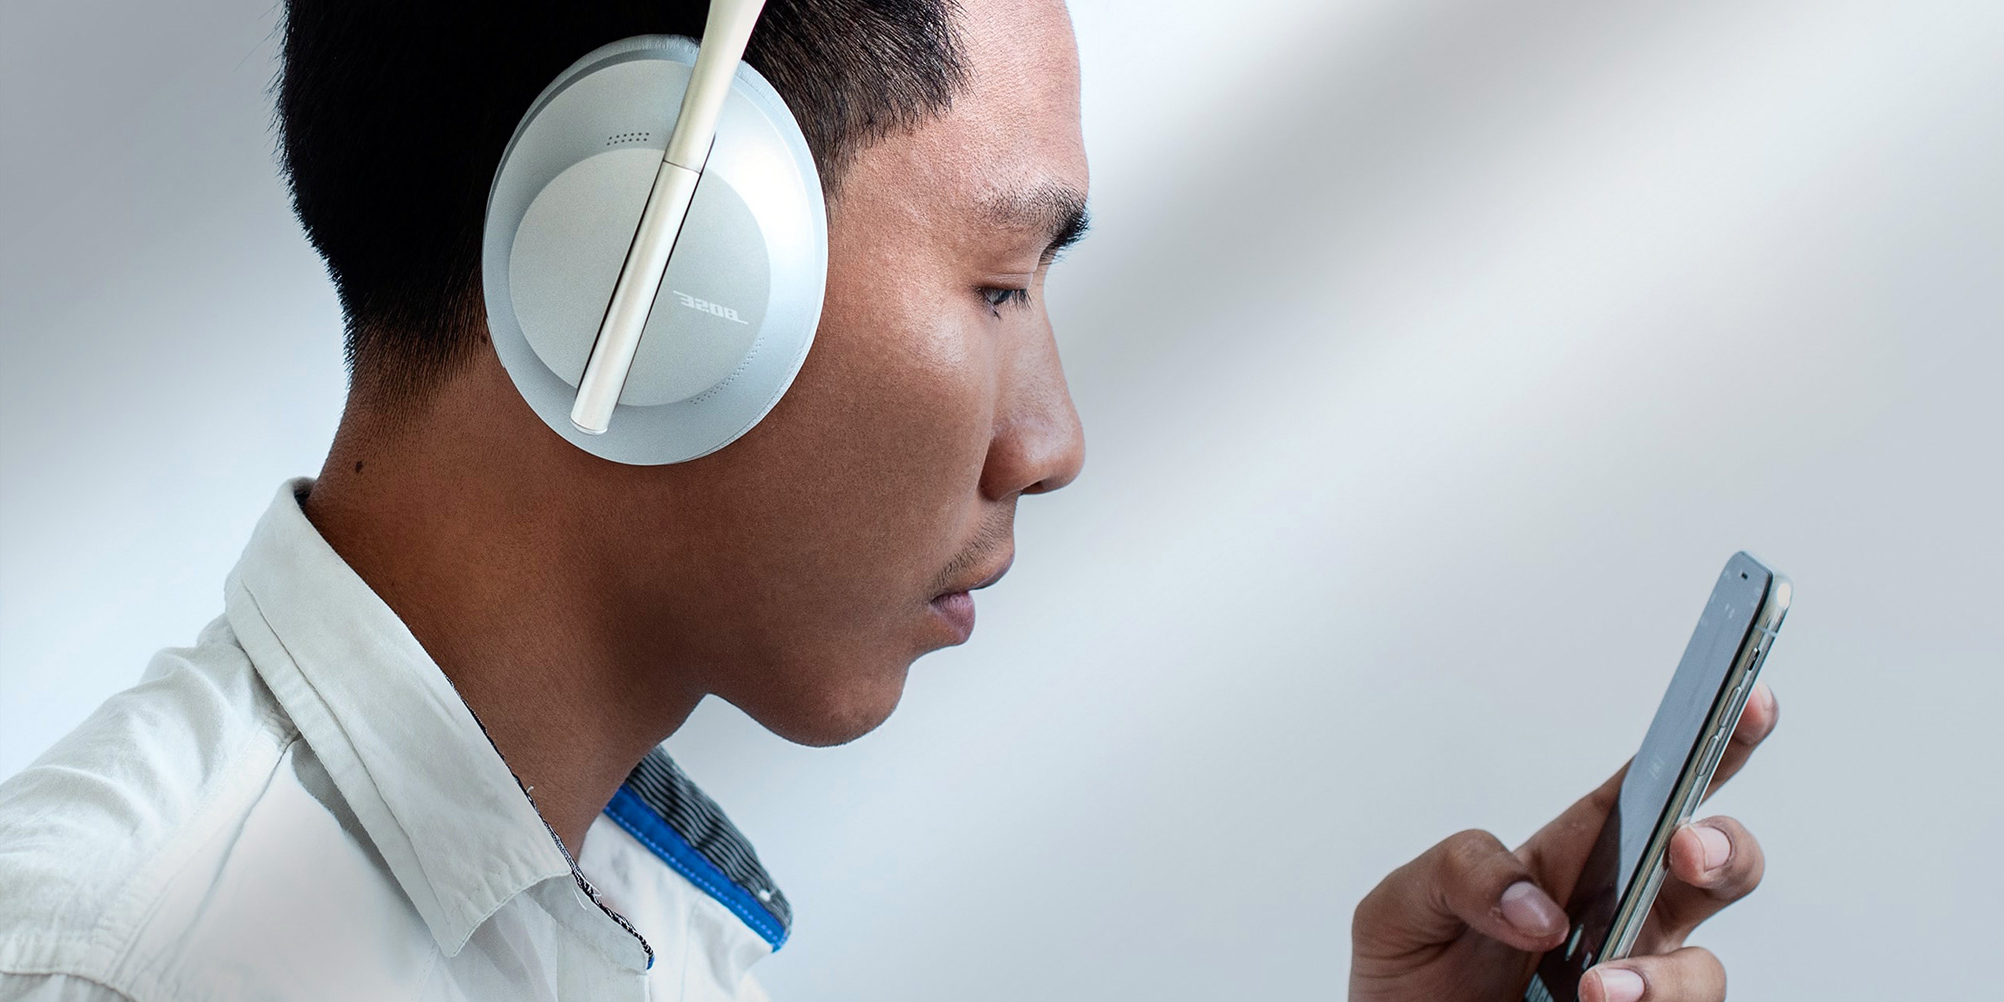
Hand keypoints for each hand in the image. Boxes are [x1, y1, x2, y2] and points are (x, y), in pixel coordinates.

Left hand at [1349, 683, 1778, 1001]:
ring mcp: (1632, 986)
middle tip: (1687, 849)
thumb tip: (1541, 911)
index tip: (1750, 701)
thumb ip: (1464, 875)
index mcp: (1572, 862)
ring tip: (1598, 990)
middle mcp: (1620, 921)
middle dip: (1725, 849)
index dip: (1709, 744)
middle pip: (1715, 870)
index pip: (1649, 792)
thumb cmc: (1408, 974)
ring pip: (1704, 972)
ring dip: (1667, 980)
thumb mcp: (1406, 903)